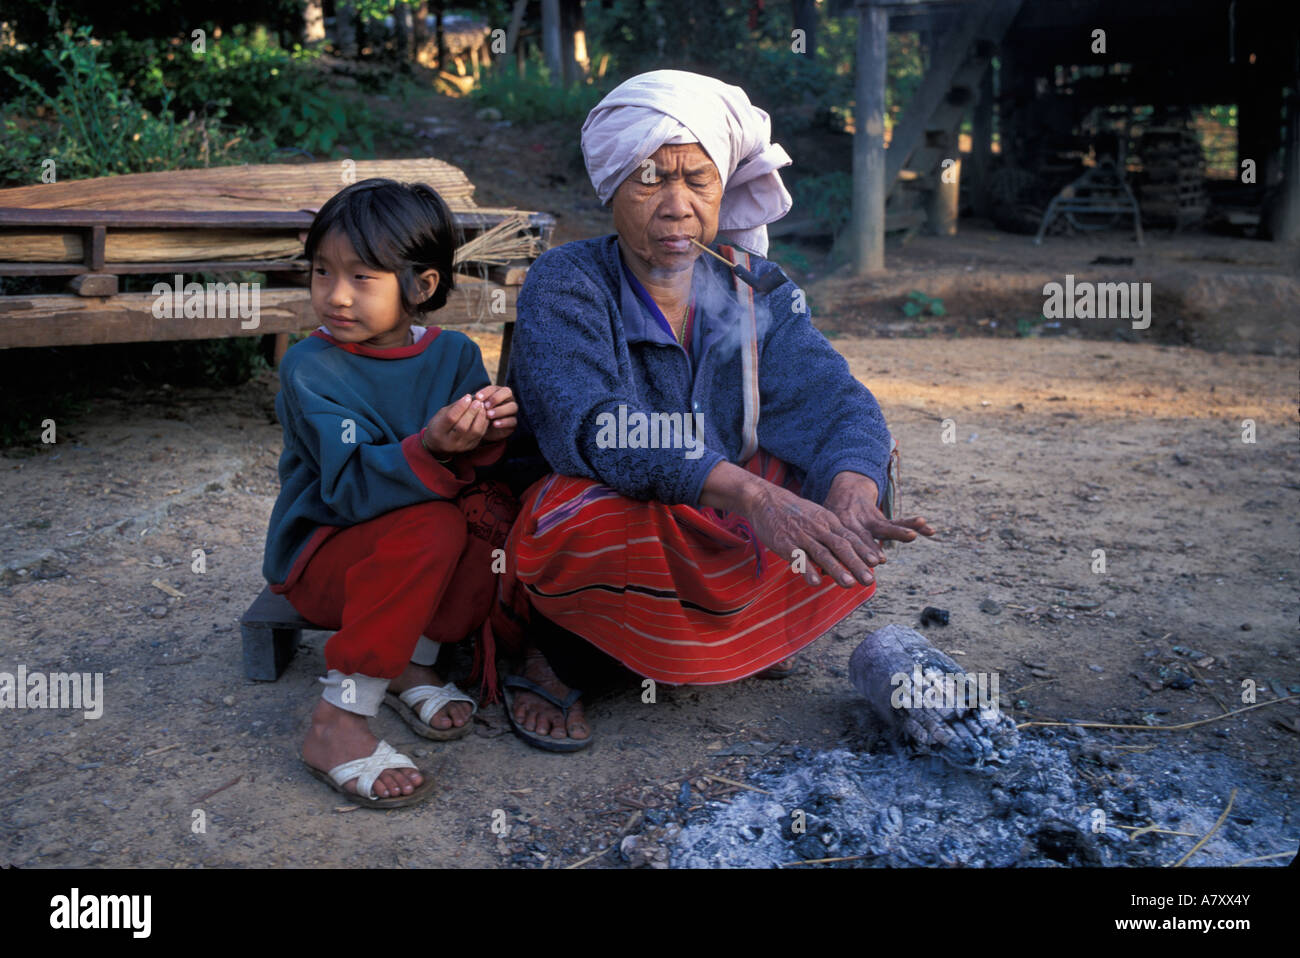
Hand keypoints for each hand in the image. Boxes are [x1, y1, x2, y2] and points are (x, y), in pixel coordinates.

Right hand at [422, 394, 491, 457]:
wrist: (438, 446)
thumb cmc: (438, 426)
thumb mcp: (441, 415)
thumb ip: (454, 407)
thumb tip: (469, 397)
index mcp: (438, 432)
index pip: (451, 418)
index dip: (461, 406)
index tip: (467, 397)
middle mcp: (449, 442)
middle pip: (463, 426)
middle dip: (472, 412)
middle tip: (478, 401)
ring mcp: (461, 446)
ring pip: (474, 432)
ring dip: (480, 417)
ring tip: (482, 407)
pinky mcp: (470, 447)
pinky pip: (480, 434)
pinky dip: (484, 423)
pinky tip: (484, 414)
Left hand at [474, 385, 516, 442]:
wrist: (483, 431)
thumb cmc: (478, 415)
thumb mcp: (475, 408)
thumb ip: (474, 403)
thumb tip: (470, 398)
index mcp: (497, 392)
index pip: (494, 388)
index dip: (486, 392)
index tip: (477, 398)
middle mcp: (507, 399)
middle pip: (507, 392)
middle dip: (496, 398)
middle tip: (485, 406)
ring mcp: (512, 410)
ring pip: (512, 406)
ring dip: (500, 410)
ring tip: (489, 415)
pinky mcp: (514, 422)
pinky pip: (513, 420)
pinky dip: (504, 422)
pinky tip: (494, 424)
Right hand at [744, 480, 879, 588]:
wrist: (765, 499)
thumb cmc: (793, 512)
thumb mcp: (817, 516)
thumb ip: (831, 531)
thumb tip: (848, 549)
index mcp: (828, 521)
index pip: (850, 537)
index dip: (864, 550)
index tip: (878, 562)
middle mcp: (818, 528)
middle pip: (841, 547)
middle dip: (857, 564)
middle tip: (870, 580)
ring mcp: (802, 536)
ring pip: (823, 554)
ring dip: (837, 570)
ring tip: (850, 584)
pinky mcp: (785, 543)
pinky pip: (798, 558)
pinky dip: (807, 570)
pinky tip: (815, 583)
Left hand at [823, 471, 935, 558]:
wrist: (846, 492)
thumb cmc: (831, 520)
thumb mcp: (825, 531)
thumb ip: (825, 551)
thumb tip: (819, 573)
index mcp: (839, 529)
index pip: (843, 543)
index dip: (849, 553)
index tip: (856, 564)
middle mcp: (855, 524)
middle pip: (864, 538)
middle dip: (872, 550)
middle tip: (880, 561)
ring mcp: (870, 520)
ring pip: (884, 526)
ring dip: (898, 532)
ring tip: (912, 535)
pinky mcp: (882, 518)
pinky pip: (898, 522)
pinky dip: (913, 525)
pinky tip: (929, 529)